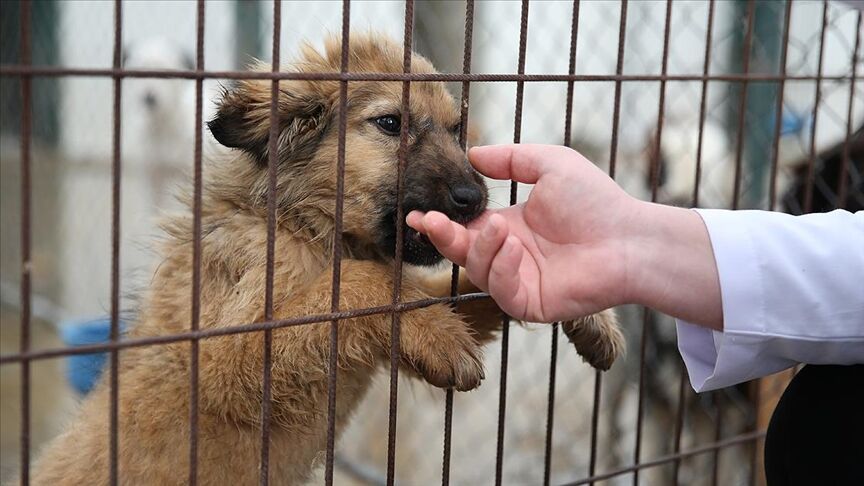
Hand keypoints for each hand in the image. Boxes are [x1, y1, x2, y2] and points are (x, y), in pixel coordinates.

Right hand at [407, 144, 722, 328]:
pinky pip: (501, 292)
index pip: (464, 227)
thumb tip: (473, 152)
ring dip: (481, 249)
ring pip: (478, 271)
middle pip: (462, 252)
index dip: (440, 222)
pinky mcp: (531, 303)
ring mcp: (519, 281)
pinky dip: (501, 270)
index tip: (417, 212)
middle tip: (428, 220)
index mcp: (509, 227)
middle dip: (442, 237)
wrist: (630, 238)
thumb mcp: (550, 164)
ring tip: (499, 229)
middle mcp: (509, 256)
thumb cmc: (597, 201)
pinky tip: (515, 249)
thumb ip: (510, 158)